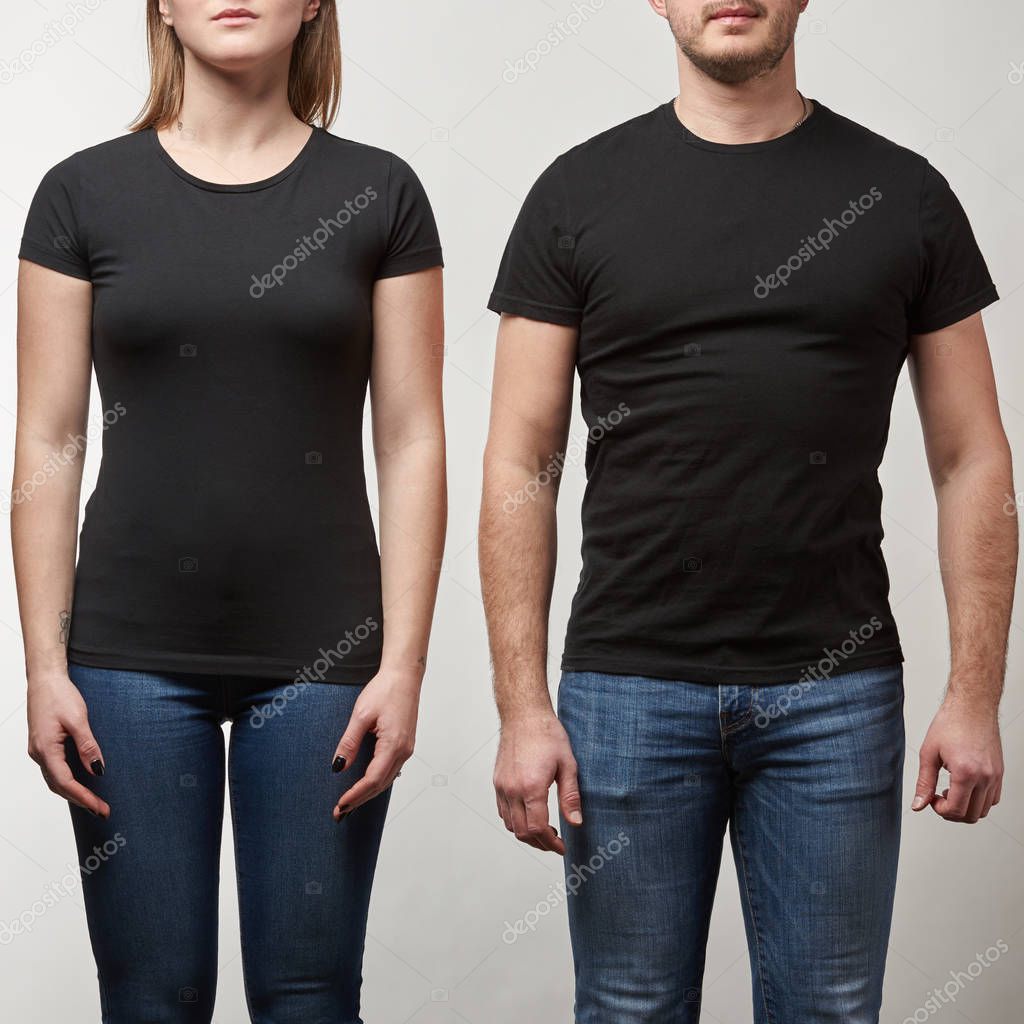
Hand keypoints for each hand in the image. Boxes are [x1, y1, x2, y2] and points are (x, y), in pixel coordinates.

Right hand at [27, 672, 108, 817]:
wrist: (45, 680)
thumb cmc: (59, 695)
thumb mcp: (78, 720)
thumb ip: (88, 746)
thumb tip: (97, 770)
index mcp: (46, 749)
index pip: (66, 782)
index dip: (84, 797)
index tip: (100, 808)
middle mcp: (39, 754)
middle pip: (59, 786)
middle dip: (80, 800)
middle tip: (101, 810)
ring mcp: (39, 750)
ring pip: (55, 779)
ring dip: (73, 792)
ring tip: (93, 801)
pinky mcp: (43, 745)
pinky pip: (54, 769)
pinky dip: (67, 780)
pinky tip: (81, 782)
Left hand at [331, 668, 419, 820]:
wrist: (404, 676)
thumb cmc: (385, 690)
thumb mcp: (361, 715)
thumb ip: (350, 742)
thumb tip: (338, 767)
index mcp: (394, 744)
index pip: (373, 779)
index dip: (355, 795)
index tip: (340, 806)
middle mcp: (404, 750)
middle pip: (381, 785)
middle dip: (360, 800)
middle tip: (340, 813)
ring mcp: (407, 748)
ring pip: (387, 779)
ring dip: (368, 793)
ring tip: (349, 803)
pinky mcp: (405, 744)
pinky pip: (391, 769)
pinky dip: (377, 781)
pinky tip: (366, 785)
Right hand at [494, 710, 581, 854]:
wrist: (524, 715)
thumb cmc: (547, 735)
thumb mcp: (567, 765)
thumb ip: (570, 797)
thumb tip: (576, 822)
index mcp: (531, 787)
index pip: (537, 828)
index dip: (551, 843)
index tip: (562, 847)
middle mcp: (512, 790)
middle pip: (522, 831)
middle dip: (540, 842)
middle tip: (555, 842)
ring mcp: (501, 786)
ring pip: (509, 824)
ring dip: (526, 833)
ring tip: (544, 830)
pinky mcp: (497, 781)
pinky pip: (502, 811)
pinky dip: (514, 820)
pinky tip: (529, 815)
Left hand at [913, 695, 1002, 823]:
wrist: (971, 707)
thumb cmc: (950, 724)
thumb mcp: (928, 753)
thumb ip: (924, 783)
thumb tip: (918, 805)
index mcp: (966, 773)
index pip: (956, 810)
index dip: (940, 810)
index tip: (931, 799)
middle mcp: (985, 777)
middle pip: (971, 815)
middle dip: (952, 812)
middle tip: (938, 798)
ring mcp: (995, 776)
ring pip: (983, 810)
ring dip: (966, 808)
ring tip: (950, 791)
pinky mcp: (999, 772)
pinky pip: (993, 799)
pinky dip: (978, 800)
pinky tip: (963, 786)